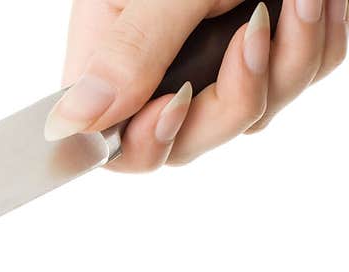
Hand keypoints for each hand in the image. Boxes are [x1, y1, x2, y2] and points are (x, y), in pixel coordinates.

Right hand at [46, 0, 347, 170]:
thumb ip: (130, 50)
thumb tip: (72, 121)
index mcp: (111, 61)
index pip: (114, 144)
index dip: (143, 142)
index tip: (173, 103)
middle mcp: (158, 75)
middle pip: (187, 142)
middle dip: (231, 100)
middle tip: (251, 31)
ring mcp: (211, 69)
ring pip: (250, 117)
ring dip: (286, 65)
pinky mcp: (260, 57)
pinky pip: (294, 82)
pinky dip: (312, 48)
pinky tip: (313, 3)